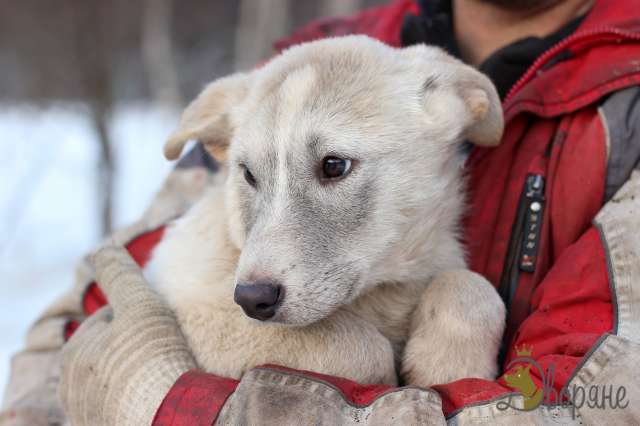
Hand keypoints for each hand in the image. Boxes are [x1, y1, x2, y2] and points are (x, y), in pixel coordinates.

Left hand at [59, 245, 197, 425]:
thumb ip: (120, 274)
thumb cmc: (152, 358)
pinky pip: (121, 406)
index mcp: (73, 351)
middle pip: (108, 352)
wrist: (168, 419)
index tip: (157, 321)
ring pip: (114, 380)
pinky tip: (156, 394)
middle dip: (130, 346)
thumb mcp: (140, 304)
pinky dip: (137, 397)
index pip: (106, 320)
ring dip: (133, 373)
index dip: (135, 315)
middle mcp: (71, 387)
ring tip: (163, 370)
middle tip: (163, 346)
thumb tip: (104, 249)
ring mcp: (88, 414)